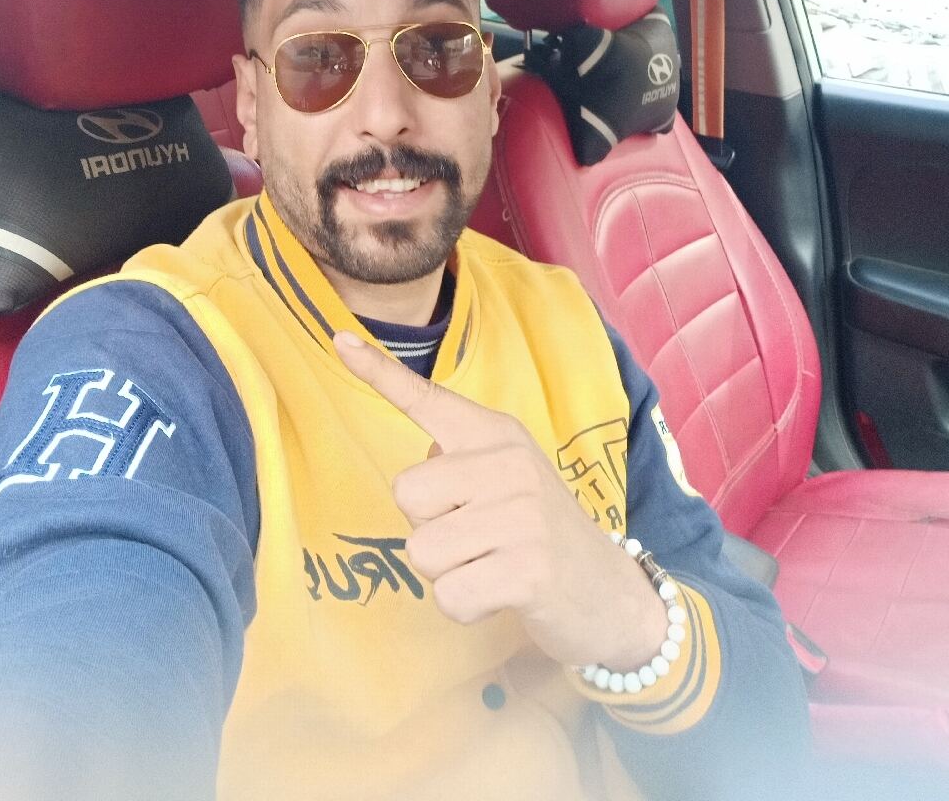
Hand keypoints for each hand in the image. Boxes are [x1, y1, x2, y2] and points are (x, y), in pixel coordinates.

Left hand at [333, 332, 667, 672]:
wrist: (610, 592)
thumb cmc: (538, 533)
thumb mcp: (506, 479)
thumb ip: (460, 463)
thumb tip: (423, 472)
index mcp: (497, 434)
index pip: (428, 399)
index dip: (379, 374)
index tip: (339, 340)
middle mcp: (509, 463)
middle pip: (406, 494)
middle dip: (428, 528)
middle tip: (476, 537)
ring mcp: (522, 516)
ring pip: (422, 551)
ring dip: (447, 573)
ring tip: (490, 566)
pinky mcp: (529, 571)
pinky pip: (449, 595)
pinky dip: (465, 608)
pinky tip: (499, 595)